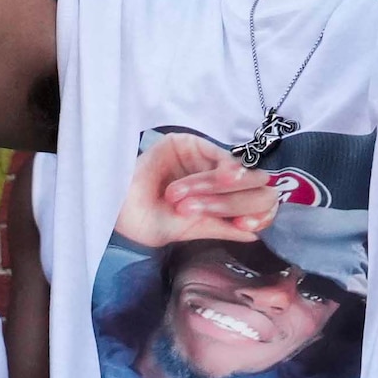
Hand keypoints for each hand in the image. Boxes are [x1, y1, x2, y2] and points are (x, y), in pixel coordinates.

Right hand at [118, 128, 278, 245]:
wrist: (116, 209)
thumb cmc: (148, 221)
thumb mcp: (190, 229)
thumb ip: (222, 227)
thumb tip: (257, 233)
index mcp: (219, 201)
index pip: (253, 203)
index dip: (260, 213)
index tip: (250, 226)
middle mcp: (216, 179)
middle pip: (254, 185)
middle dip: (245, 203)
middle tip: (235, 218)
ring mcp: (205, 160)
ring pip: (238, 172)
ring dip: (222, 193)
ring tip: (194, 205)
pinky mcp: (191, 144)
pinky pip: (218, 155)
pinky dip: (225, 169)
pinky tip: (226, 177)